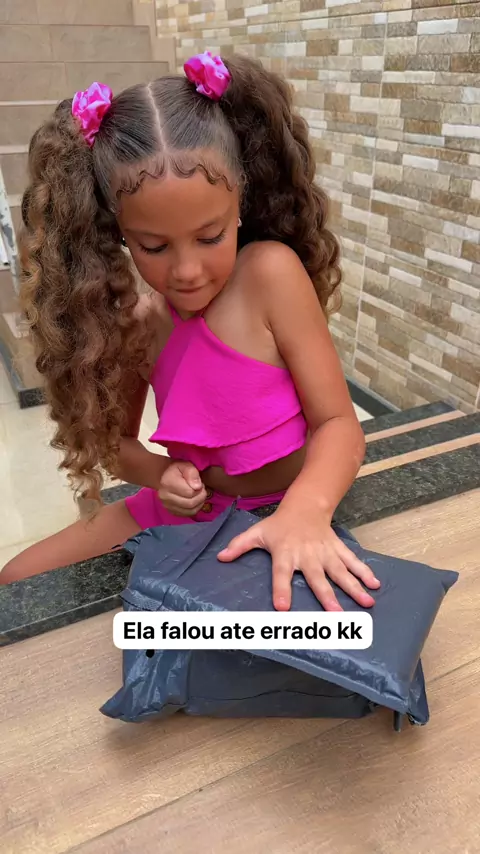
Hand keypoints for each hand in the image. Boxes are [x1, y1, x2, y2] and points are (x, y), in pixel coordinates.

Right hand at [157, 461, 207, 516]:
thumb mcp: (185, 465)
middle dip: (201, 497)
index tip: (200, 483)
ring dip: (199, 504)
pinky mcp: (171, 511)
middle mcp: (165, 497)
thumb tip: (197, 486)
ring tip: (199, 495)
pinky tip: (195, 501)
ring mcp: (167, 506)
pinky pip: (187, 514)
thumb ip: (192, 473)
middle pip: (190, 503)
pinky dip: (195, 509)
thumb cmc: (176, 469)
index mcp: (168, 483)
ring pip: (190, 511)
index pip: (190, 492)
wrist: (163, 476)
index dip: (199, 489)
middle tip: (202, 490)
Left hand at [217, 505, 380, 610]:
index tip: (282, 607)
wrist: (305, 505)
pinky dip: (365, 572)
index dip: (281, 589)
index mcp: (285, 553)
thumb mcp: (257, 532)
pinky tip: (375, 585)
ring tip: (366, 603)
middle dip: (327, 596)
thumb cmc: (279, 525)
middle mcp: (307, 555)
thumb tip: (220, 557)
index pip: (281, 573)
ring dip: (354, 587)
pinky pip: (352, 561)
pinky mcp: (337, 549)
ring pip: (340, 572)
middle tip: (336, 615)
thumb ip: (239, 546)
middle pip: (318, 578)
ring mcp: (325, 553)